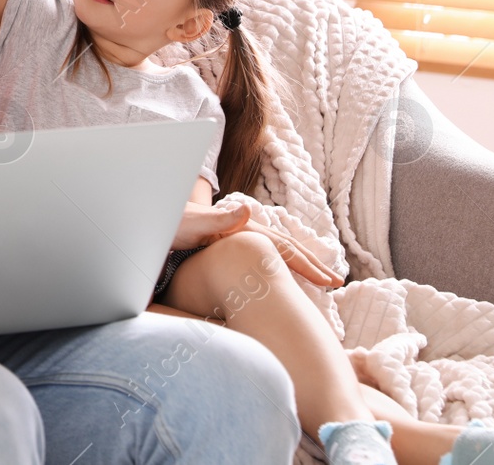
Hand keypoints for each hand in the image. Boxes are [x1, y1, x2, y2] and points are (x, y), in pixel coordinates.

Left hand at [171, 201, 343, 288]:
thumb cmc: (171, 223)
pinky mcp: (231, 241)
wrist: (156, 214)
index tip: (329, 282)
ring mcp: (239, 234)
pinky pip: (265, 253)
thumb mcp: (194, 222)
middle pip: (287, 247)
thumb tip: (246, 210)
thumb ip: (220, 218)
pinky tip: (284, 272)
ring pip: (278, 249)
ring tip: (319, 276)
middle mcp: (245, 229)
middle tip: (336, 283)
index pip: (284, 248)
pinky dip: (282, 262)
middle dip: (312, 265)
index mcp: (243, 228)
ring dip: (301, 262)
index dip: (308, 265)